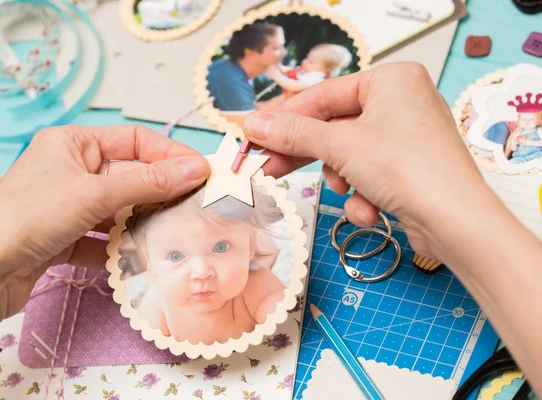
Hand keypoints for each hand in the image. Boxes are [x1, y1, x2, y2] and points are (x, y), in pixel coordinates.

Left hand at [0, 124, 208, 321]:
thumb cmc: (31, 215)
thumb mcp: (96, 192)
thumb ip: (149, 182)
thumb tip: (197, 168)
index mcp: (73, 143)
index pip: (134, 141)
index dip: (169, 155)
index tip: (201, 172)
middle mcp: (71, 170)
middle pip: (129, 176)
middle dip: (159, 193)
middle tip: (195, 206)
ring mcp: (68, 205)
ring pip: (118, 209)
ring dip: (142, 223)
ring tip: (173, 234)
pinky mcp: (65, 236)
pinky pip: (103, 236)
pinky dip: (120, 247)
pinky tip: (138, 259)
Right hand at [242, 63, 490, 260]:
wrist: (455, 223)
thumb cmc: (408, 168)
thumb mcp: (339, 146)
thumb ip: (293, 133)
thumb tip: (253, 124)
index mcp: (391, 80)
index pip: (323, 95)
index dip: (286, 119)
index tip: (255, 136)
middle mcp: (401, 103)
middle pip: (334, 127)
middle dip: (307, 155)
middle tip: (269, 167)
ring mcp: (406, 137)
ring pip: (349, 156)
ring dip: (342, 181)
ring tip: (350, 192)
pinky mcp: (408, 169)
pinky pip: (368, 176)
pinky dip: (363, 196)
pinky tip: (372, 210)